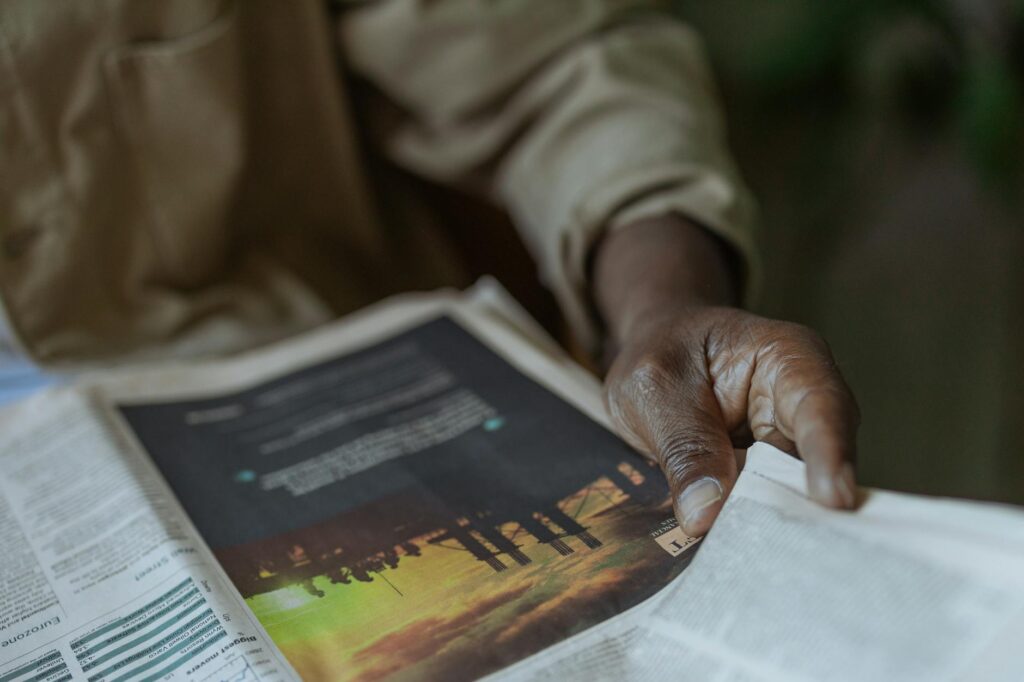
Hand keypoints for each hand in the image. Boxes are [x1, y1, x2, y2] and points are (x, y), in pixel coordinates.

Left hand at [593, 214, 858, 535]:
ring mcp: (789, 450)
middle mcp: (803, 408)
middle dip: (806, 508)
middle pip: (821, 463)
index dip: (830, 453)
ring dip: (774, 528)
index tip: (833, 500)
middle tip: (788, 553)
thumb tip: (707, 513)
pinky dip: (751, 533)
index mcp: (789, 359)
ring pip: (795, 498)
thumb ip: (684, 445)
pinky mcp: (767, 483)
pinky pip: (766, 512)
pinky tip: (735, 559)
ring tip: (755, 562)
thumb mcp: (655, 389)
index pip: (821, 405)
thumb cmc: (659, 354)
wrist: (651, 365)